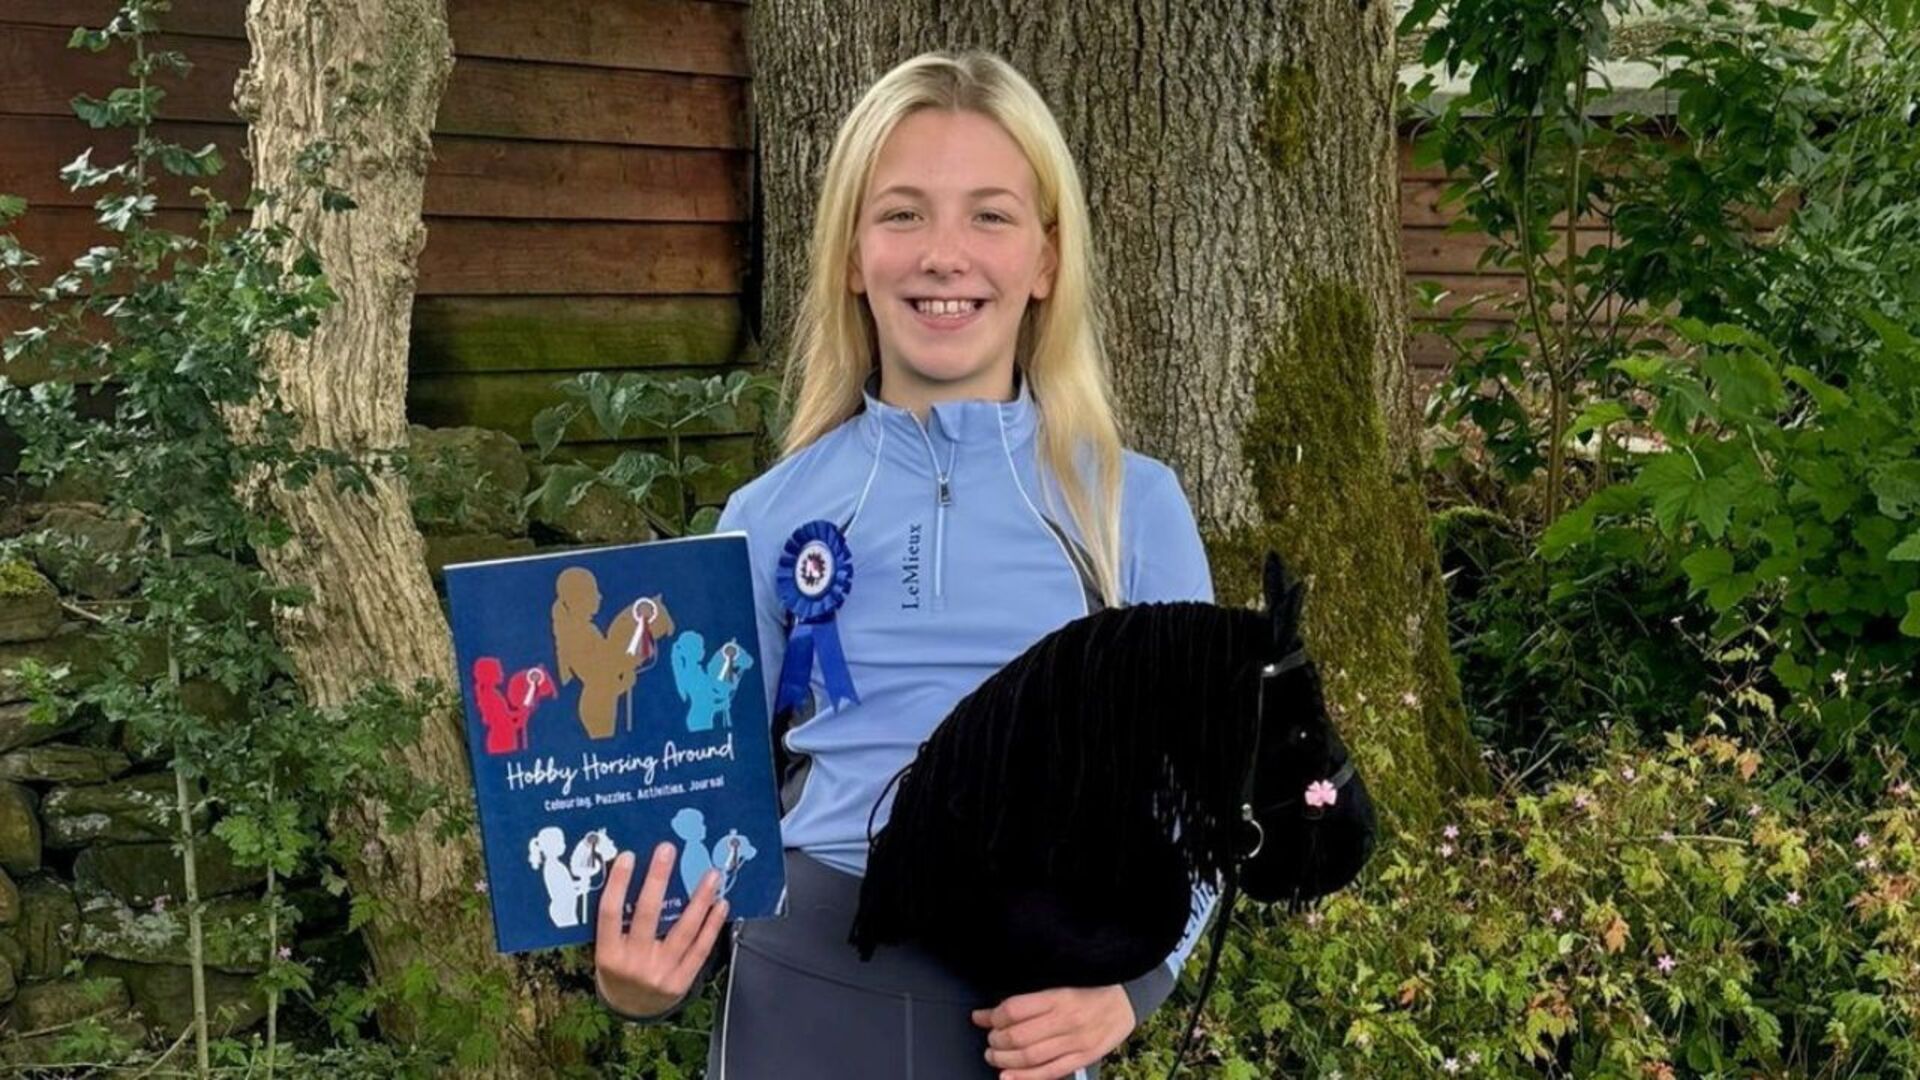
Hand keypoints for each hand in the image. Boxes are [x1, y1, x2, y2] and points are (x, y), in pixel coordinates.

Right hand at [594, 842, 728, 1017]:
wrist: (632, 1009)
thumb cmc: (619, 968)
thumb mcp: (608, 949)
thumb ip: (617, 920)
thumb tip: (633, 872)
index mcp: (608, 955)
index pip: (610, 913)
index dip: (618, 884)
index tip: (629, 856)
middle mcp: (634, 964)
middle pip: (647, 916)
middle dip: (658, 879)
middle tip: (668, 849)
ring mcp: (660, 973)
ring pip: (683, 931)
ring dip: (699, 899)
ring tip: (711, 874)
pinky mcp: (682, 981)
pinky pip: (700, 949)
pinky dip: (712, 925)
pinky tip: (720, 904)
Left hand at [971, 985, 1135, 1079]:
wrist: (1125, 1002)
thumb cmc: (1087, 988)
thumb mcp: (1059, 981)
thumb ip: (1028, 997)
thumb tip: (989, 1011)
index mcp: (1059, 996)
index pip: (1013, 1010)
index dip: (992, 1017)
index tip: (982, 1017)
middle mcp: (1067, 1020)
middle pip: (1018, 1037)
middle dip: (996, 1040)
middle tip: (990, 1039)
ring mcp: (1076, 1042)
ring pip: (1030, 1058)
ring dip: (1004, 1060)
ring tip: (994, 1055)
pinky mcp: (1083, 1059)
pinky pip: (1049, 1073)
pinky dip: (1024, 1078)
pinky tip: (1007, 1076)